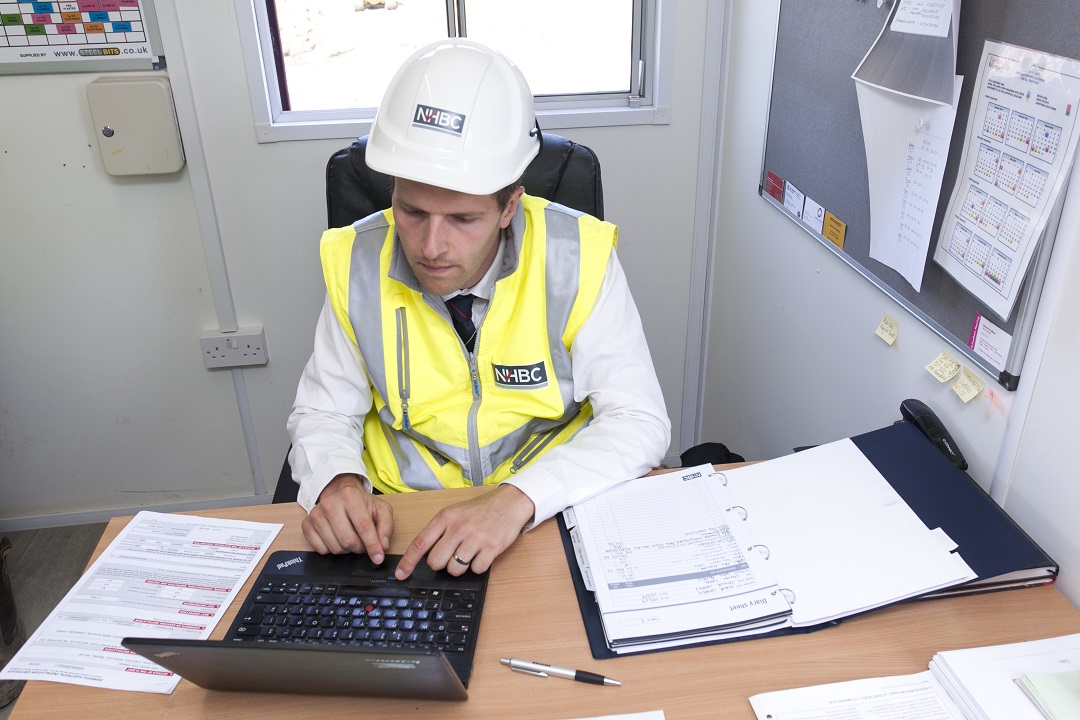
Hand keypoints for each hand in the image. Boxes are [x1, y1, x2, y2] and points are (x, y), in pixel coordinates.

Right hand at [302, 473, 393, 562]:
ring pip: (335, 547)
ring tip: (351, 538)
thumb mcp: (380, 509)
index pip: (363, 527)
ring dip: (346, 550)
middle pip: (348, 540)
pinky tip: (337, 539)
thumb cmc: (361, 504)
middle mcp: (330, 503)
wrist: (341, 496)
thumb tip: (383, 545)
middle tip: (363, 544)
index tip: (378, 558)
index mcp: (350, 496)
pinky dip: (331, 550)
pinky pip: (320, 549)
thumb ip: (386, 526)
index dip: (372, 545)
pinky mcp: (307, 524)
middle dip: (359, 548)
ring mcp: (316, 514)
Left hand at [394, 485, 534, 579]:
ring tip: (468, 553)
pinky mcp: (492, 547)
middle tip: (450, 556)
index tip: (401, 574)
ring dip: (459, 567)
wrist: (509, 503)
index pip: (420, 543)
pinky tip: (482, 554)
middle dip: (440, 565)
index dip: (408, 562)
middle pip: (436, 562)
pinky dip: (477, 566)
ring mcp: (475, 538)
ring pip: (455, 569)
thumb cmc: (479, 510)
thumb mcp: (454, 513)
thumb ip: (438, 531)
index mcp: (445, 518)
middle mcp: (458, 527)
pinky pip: (476, 570)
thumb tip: (421, 554)